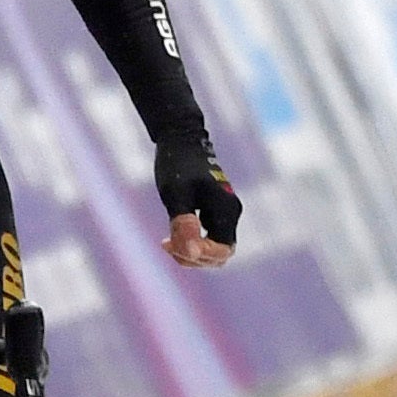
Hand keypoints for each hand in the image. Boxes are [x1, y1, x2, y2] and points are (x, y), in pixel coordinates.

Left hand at [155, 141, 239, 269]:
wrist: (181, 140)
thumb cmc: (177, 165)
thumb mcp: (175, 195)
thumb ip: (184, 224)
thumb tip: (192, 253)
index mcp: (226, 210)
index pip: (222, 251)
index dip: (198, 256)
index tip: (171, 243)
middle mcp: (230, 213)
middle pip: (220, 254)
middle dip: (193, 256)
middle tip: (166, 243)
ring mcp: (224, 212)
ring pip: (213, 248)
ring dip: (190, 252)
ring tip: (166, 242)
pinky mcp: (215, 211)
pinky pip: (208, 238)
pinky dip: (191, 242)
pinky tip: (171, 235)